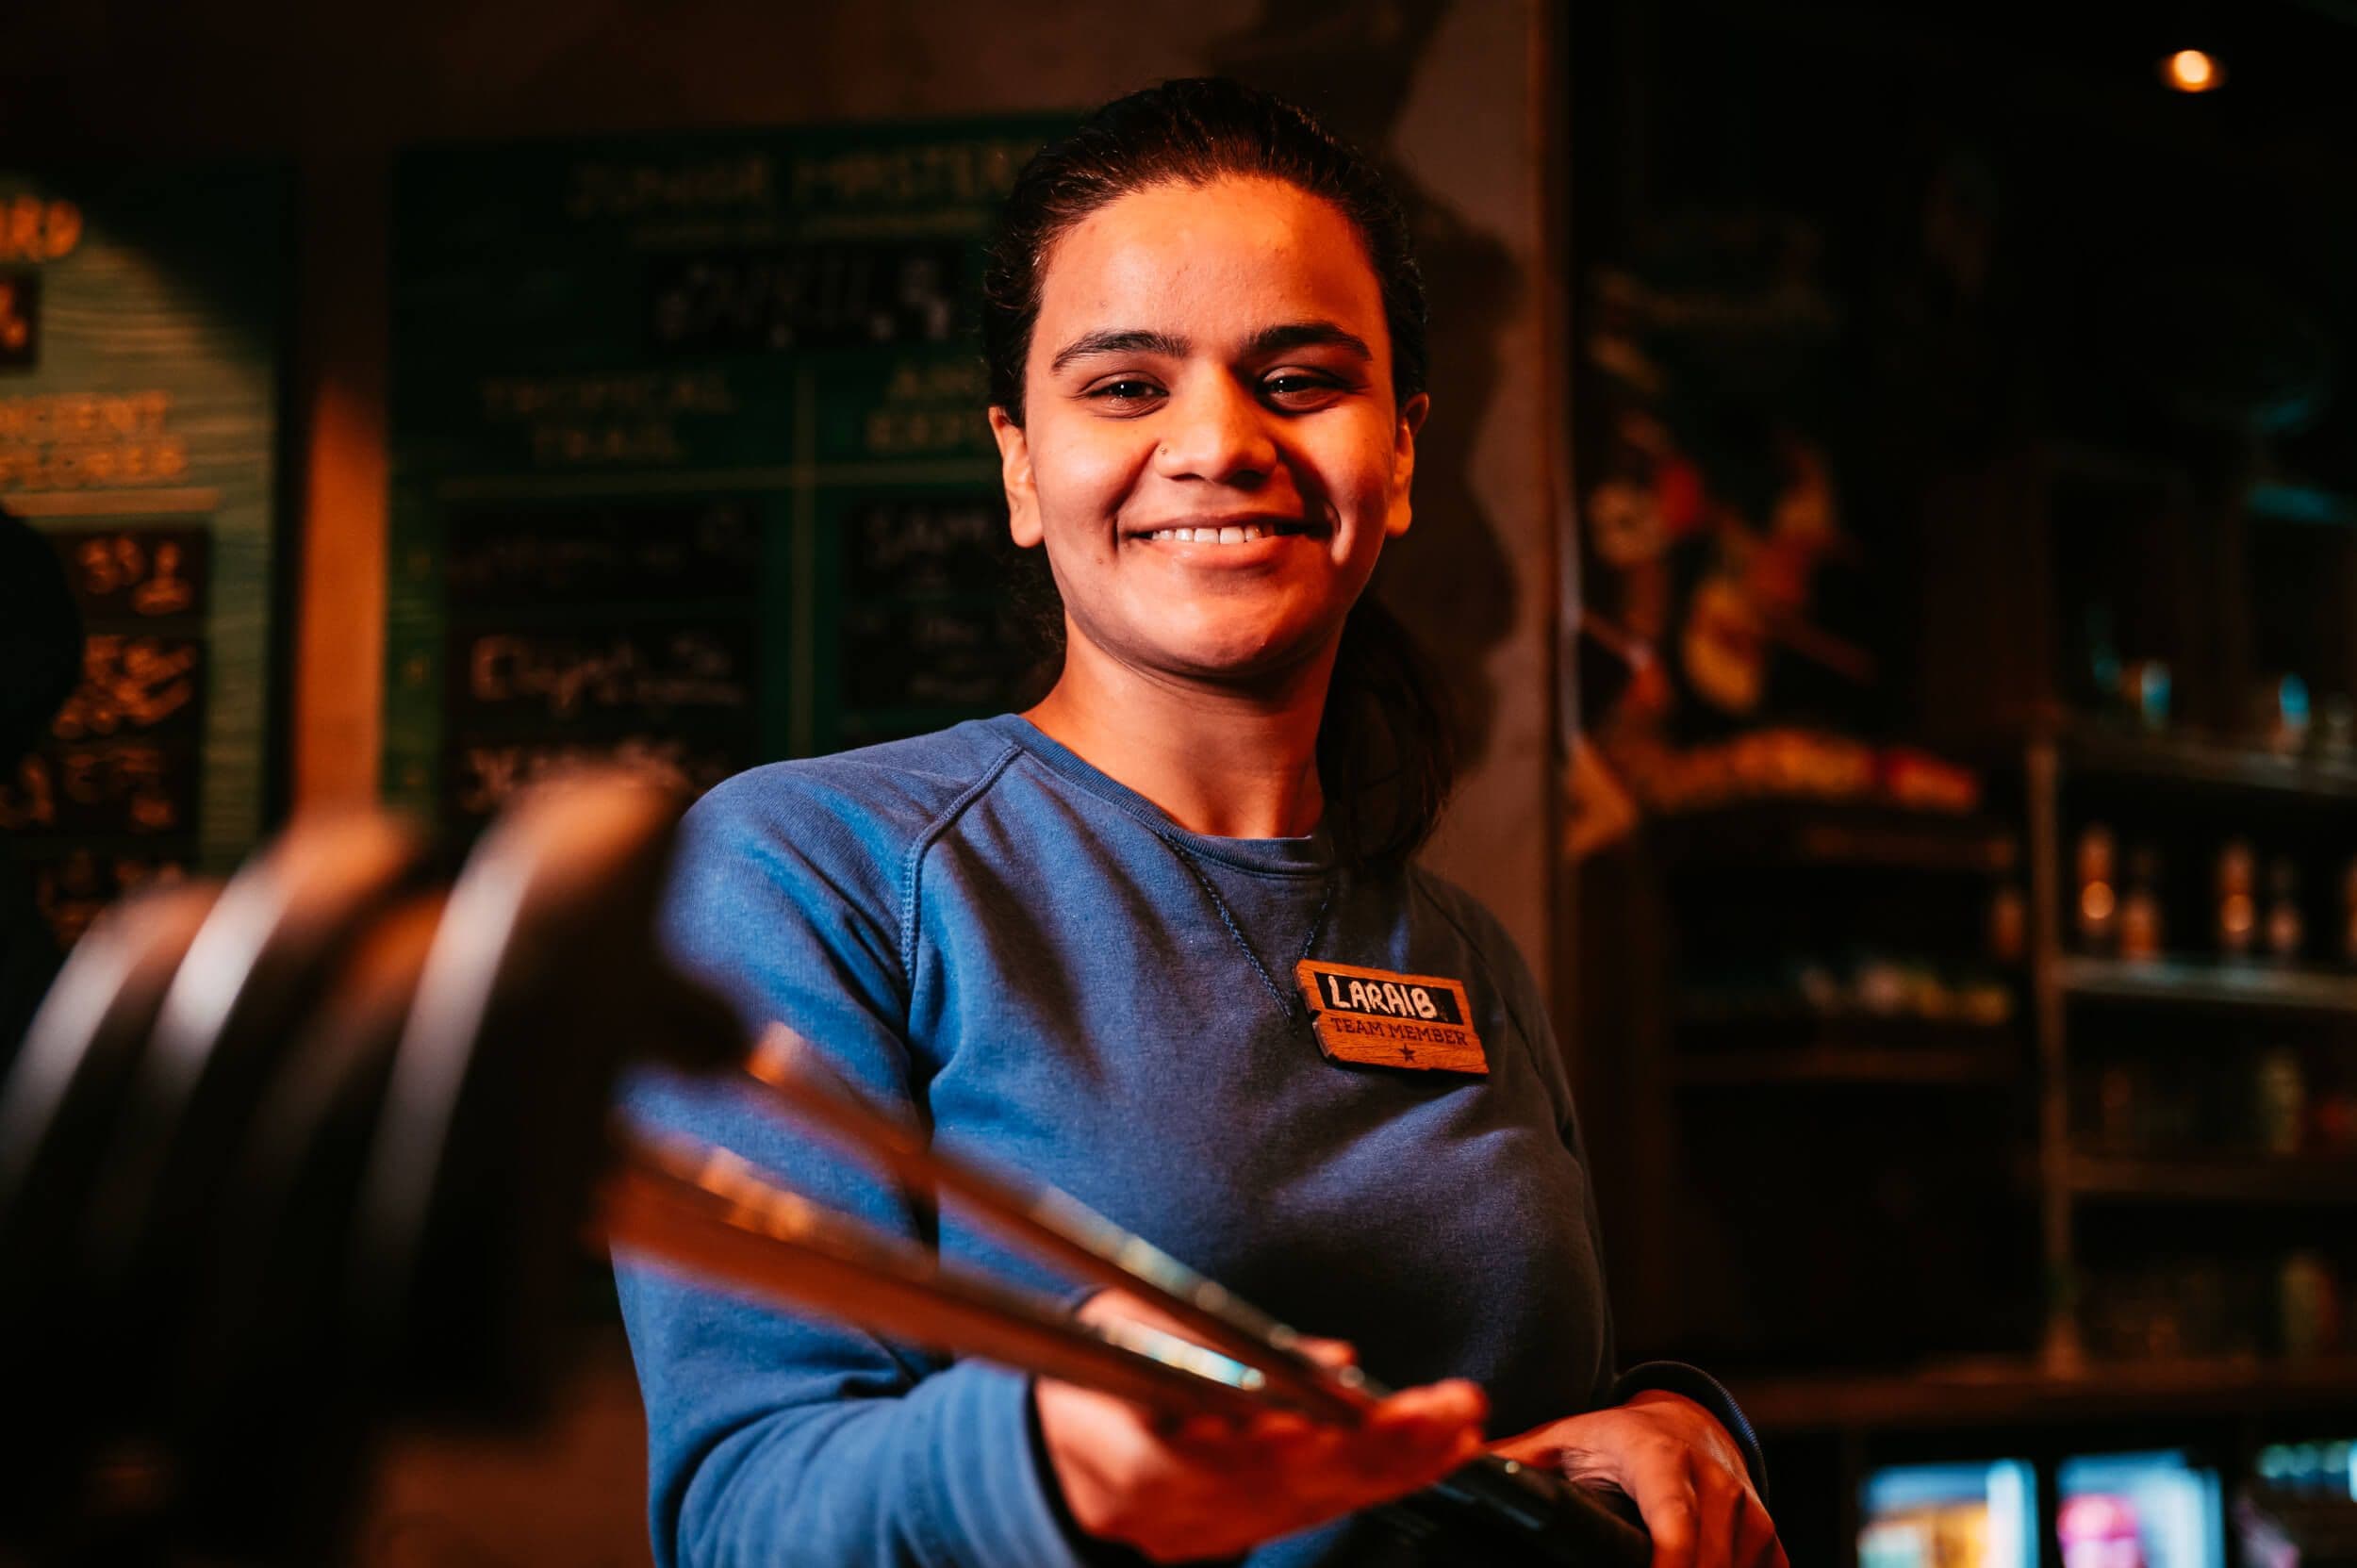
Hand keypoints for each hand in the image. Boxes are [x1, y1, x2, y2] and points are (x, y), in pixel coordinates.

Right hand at [1034, 1291, 1488, 1562]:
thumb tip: (1329, 1360)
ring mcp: (1206, 1536)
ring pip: (1311, 1506)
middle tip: (1445, 1411)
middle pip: (1284, 1488)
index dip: (1282, 1442)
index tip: (1344, 1406)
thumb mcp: (1128, 1323)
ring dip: (1395, 1465)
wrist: (1055, 1448)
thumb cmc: (1094, 1362)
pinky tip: (1431, 1451)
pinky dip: (1377, 1479)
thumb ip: (1213, 1338)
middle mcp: (1170, 1515)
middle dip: (1374, 1448)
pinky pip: (1314, 1511)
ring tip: (1456, 1425)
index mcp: (1124, 1459)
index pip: (1212, 1460)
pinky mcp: (1235, 1538)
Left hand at [1493, 1392, 1785, 1567]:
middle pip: (1710, 1561)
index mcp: (1656, 1456)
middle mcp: (1711, 1478)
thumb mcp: (1559, 1441)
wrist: (1681, 1422)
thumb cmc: (1606, 1441)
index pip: (1674, 1522)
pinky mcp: (1767, 1532)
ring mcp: (1747, 1506)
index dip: (1670, 1565)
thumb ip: (1512, 1463)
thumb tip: (1456, 1474)